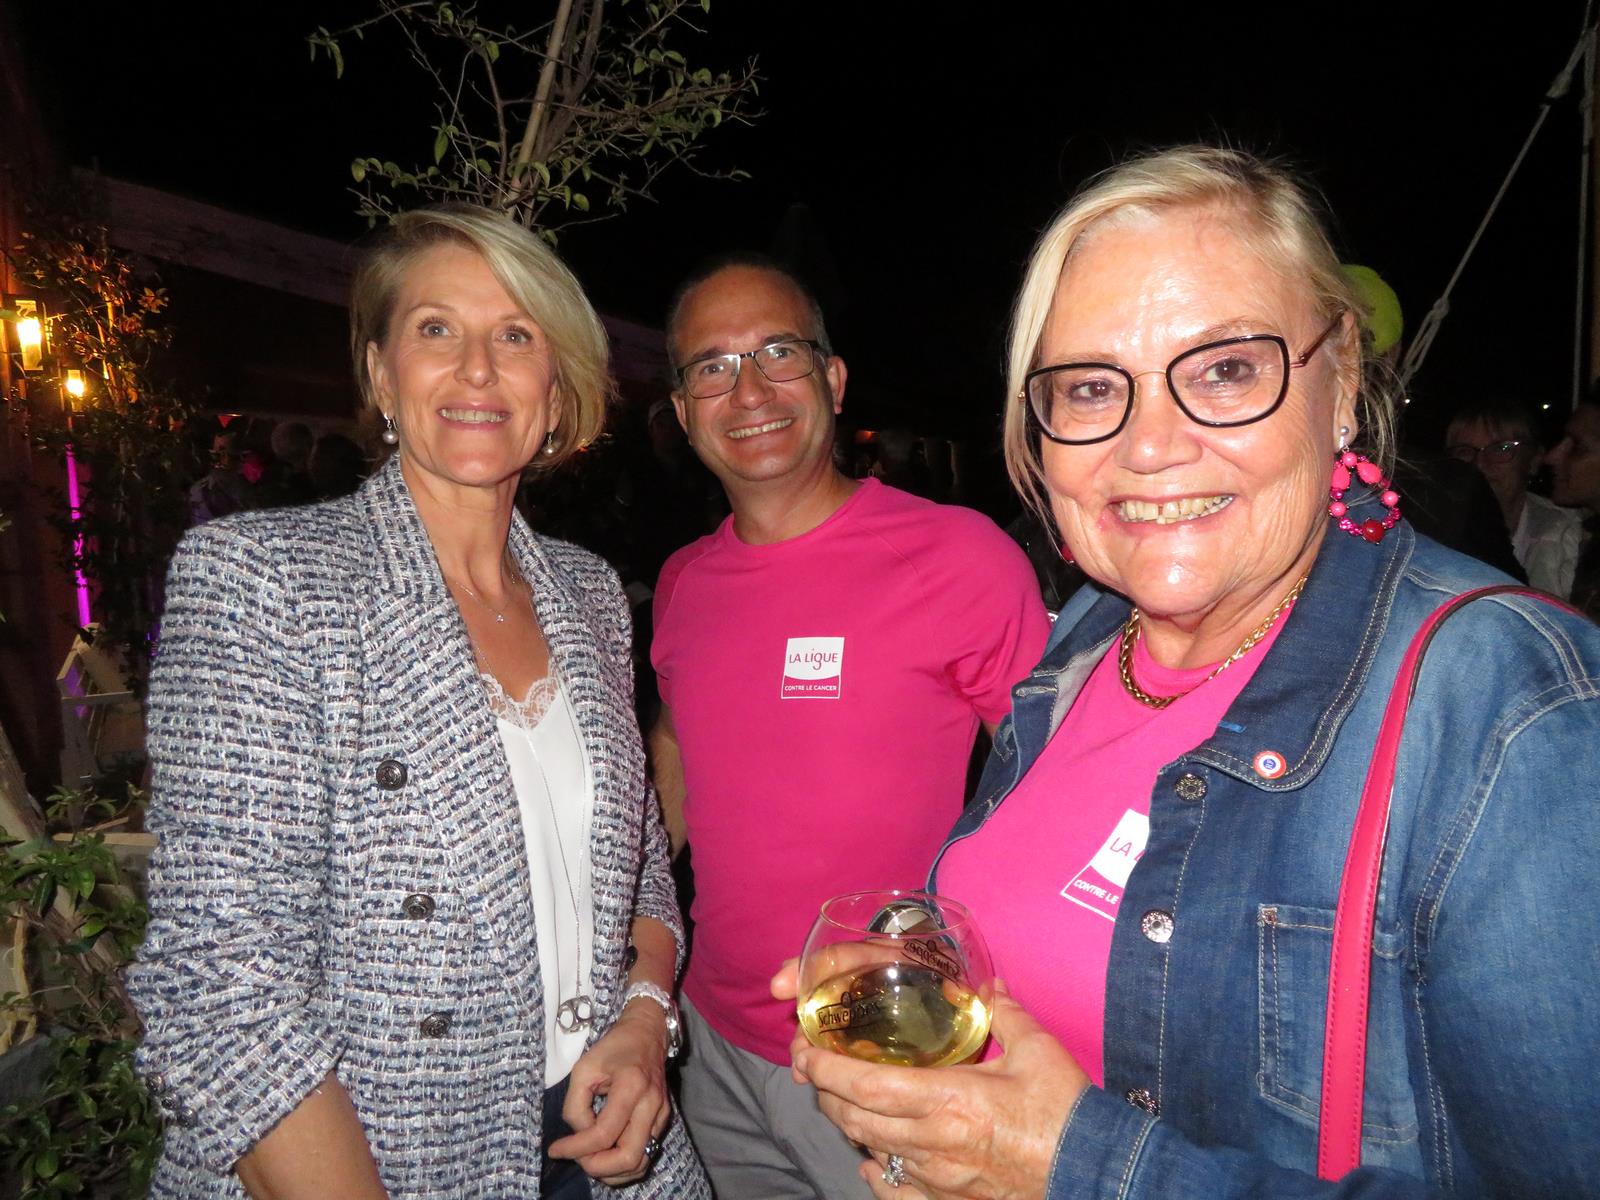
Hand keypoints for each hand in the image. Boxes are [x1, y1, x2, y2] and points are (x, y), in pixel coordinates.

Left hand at [545, 1002, 672, 1185]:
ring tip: (590, 1159)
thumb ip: (576, 1105)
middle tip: (577, 1158)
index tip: (556, 1150)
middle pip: (628, 1157)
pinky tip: (606, 1155)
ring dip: (612, 1171)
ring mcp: (661, 1114)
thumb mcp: (583, 1069)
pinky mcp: (664, 1120)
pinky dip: (623, 1164)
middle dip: (597, 1167)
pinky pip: (645, 1154)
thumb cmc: (613, 1048)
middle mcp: (651, 1104)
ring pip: (640, 1163)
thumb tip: (579, 1135)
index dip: (577, 1148)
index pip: (604, 1133)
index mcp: (631, 1086)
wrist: (647, 1034)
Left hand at [789, 981, 1089, 1199]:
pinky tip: (871, 1160)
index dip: (831, 1070)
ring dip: (848, 1124)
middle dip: (827, 1092)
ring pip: (872, 1152)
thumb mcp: (1036, 1048)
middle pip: (858, 1120)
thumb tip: (986, 982)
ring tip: (837, 1098)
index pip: (870, 1087)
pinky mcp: (950, 1199)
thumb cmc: (1064, 1110)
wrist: (1093, 1169)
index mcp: (950, 1098)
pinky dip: (877, 1174)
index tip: (808, 1051)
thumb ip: (1003, 1011)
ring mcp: (940, 1176)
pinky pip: (897, 1192)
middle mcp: (935, 1140)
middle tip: (814, 1066)